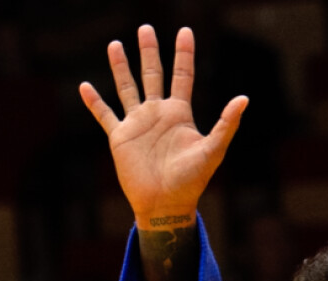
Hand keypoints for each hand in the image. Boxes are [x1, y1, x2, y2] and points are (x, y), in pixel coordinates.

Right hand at [80, 26, 247, 227]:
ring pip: (127, 88)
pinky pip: (105, 116)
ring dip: (120, 67)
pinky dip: (94, 102)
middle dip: (149, 52)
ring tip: (115, 44)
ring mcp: (138, 124)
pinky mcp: (120, 139)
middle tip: (146, 28)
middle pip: (153, 74)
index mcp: (179, 114)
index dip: (184, 53)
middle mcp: (157, 114)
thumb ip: (227, 124)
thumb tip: (244, 99)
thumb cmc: (191, 182)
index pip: (182, 75)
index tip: (185, 31)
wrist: (166, 206)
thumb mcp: (212, 151)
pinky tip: (84, 86)